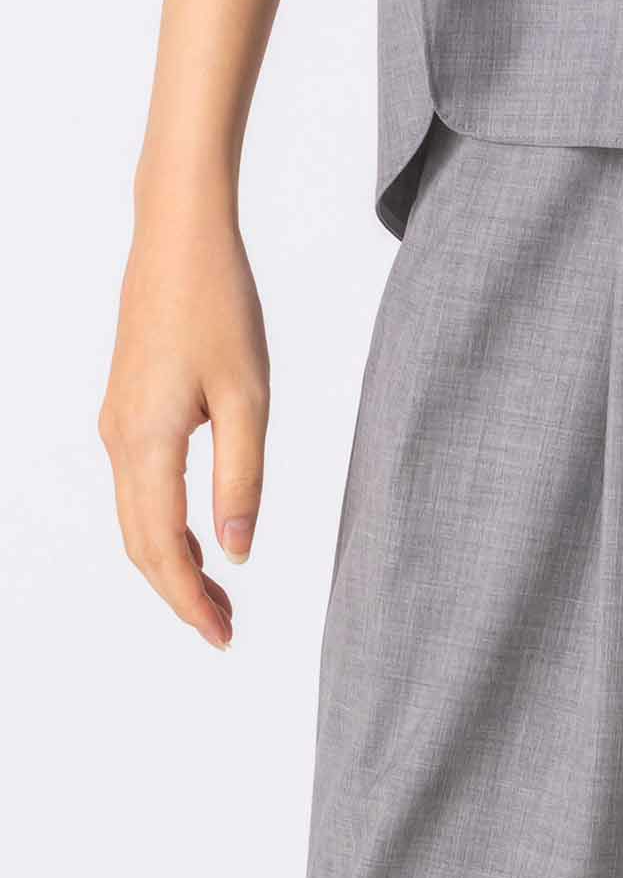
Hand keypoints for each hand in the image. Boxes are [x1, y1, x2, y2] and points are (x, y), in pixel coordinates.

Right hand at [99, 187, 269, 649]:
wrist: (178, 239)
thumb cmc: (220, 309)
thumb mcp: (249, 400)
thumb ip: (243, 480)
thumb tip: (239, 553)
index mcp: (148, 441)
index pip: (162, 548)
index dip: (190, 601)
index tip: (223, 637)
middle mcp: (121, 440)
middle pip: (141, 544)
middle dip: (181, 595)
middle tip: (226, 633)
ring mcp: (118, 425)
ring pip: (137, 519)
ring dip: (174, 565)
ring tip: (222, 599)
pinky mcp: (128, 410)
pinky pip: (140, 490)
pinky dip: (166, 529)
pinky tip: (202, 543)